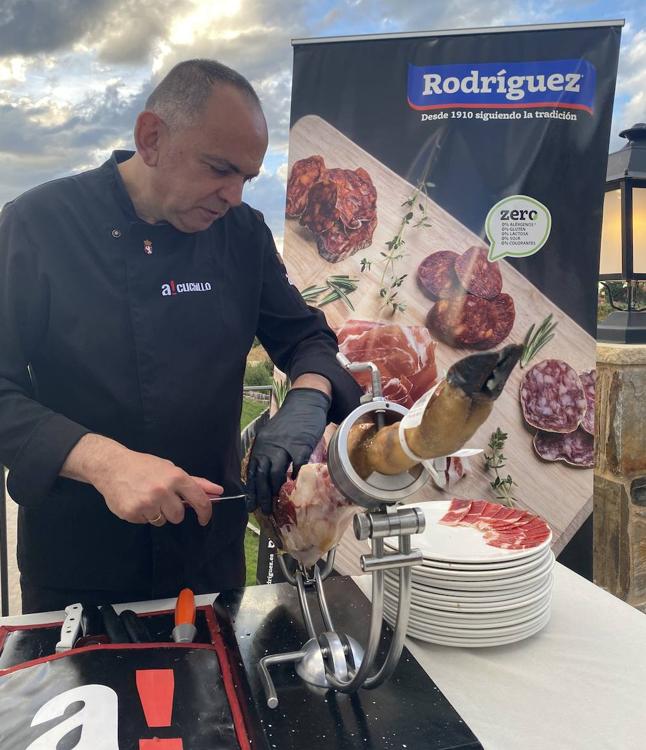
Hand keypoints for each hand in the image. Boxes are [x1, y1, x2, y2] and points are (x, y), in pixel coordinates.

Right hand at [62, 435, 222, 525]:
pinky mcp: (132, 513)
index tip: (204, 519)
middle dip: (173, 511)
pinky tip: (135, 501)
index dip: (205, 513)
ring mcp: (147, 503)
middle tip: (162, 498)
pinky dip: (142, 515)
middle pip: (179, 516)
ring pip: (162, 521)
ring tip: (147, 498)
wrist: (112, 466)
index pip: (199, 500)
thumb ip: (195, 483)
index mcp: (176, 477)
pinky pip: (145, 522)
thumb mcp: (171, 469)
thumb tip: (218, 491)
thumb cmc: (145, 466)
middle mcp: (163, 490)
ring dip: (158, 514)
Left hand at [246, 387, 329, 513]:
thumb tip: (265, 475)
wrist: (304, 402)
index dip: (251, 489)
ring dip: (275, 490)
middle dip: (261, 495)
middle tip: (263, 510)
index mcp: (261, 444)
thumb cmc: (290, 421)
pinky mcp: (301, 444)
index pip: (253, 471)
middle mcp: (270, 446)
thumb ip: (268, 452)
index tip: (250, 505)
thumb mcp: (273, 435)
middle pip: (262, 475)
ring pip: (276, 472)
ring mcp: (285, 445)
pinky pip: (297, 464)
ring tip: (276, 504)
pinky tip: (294, 484)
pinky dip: (295, 476)